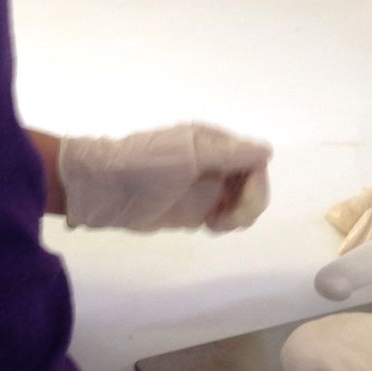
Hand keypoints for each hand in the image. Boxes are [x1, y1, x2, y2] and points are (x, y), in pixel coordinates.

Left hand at [58, 123, 270, 232]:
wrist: (104, 189)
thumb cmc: (145, 166)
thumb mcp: (189, 154)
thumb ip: (229, 154)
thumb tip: (267, 152)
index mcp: (214, 143)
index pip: (254, 163)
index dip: (255, 184)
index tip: (242, 202)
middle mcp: (214, 163)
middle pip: (252, 185)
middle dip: (249, 204)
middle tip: (228, 221)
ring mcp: (204, 187)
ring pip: (241, 202)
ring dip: (239, 216)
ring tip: (217, 225)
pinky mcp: (194, 210)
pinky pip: (224, 216)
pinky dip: (225, 224)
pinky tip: (209, 227)